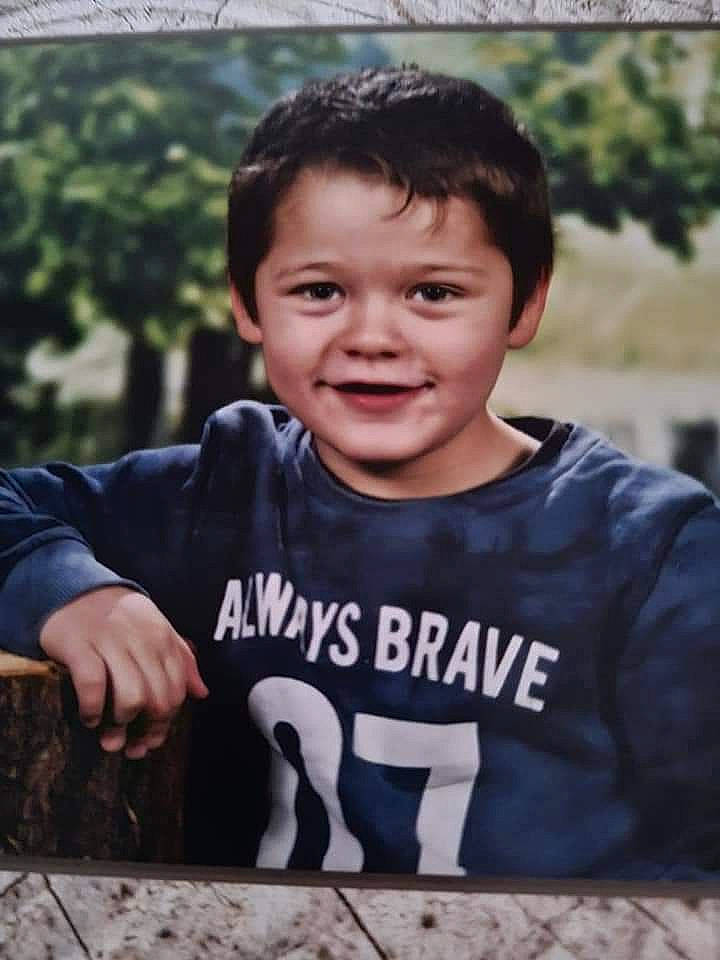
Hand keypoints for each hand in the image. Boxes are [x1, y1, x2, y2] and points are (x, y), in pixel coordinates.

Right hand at [39, 586, 207, 758]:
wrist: (76, 590)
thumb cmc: (121, 618)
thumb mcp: (157, 631)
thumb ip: (182, 660)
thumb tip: (202, 693)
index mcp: (163, 639)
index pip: (176, 692)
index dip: (165, 724)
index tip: (150, 740)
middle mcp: (141, 641)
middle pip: (158, 701)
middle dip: (146, 731)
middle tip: (129, 745)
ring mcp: (110, 643)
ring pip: (131, 698)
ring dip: (121, 724)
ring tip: (110, 729)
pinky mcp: (79, 646)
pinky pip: (92, 686)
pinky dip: (92, 710)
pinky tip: (90, 718)